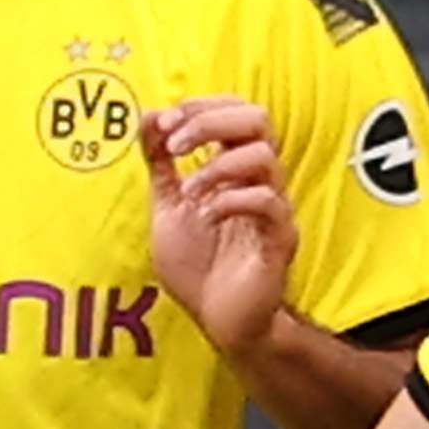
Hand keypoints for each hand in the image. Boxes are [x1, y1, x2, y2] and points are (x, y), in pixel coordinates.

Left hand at [141, 96, 295, 358]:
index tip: (164, 122)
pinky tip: (207, 218)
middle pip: (257, 118)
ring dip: (216, 166)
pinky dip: (230, 201)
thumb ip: (160, 164)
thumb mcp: (167, 207)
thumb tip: (150, 117)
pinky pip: (267, 203)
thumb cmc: (200, 268)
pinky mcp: (278, 239)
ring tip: (189, 193)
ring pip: (264, 156)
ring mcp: (273, 208)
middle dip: (211, 121)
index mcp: (235, 166)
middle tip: (177, 144)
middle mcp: (259, 180)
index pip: (233, 110)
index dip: (199, 106)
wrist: (218, 322)